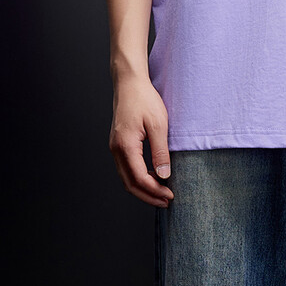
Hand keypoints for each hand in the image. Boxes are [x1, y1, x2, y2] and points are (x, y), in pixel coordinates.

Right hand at [110, 70, 173, 206]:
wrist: (129, 83)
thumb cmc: (144, 99)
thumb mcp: (159, 124)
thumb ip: (160, 151)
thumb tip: (164, 175)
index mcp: (125, 146)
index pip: (139, 179)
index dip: (155, 191)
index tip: (170, 195)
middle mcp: (116, 150)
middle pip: (129, 184)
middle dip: (148, 196)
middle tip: (166, 202)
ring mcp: (115, 148)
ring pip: (126, 178)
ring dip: (143, 189)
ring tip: (161, 194)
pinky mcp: (118, 145)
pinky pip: (126, 169)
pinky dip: (138, 179)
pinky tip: (153, 178)